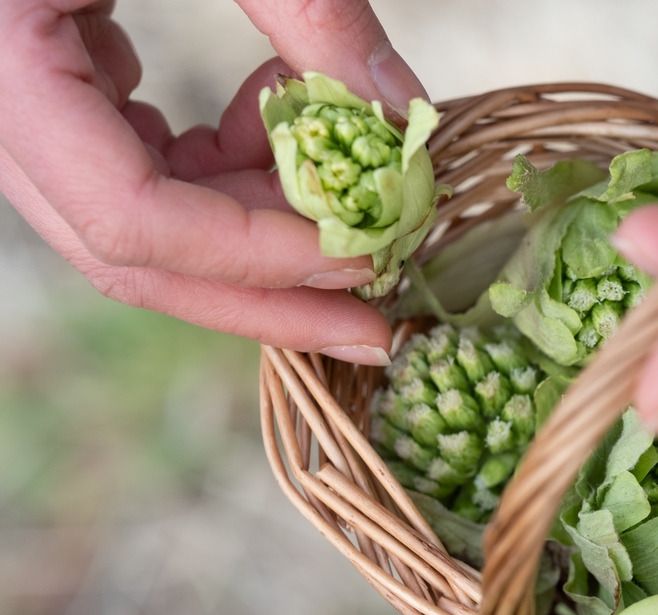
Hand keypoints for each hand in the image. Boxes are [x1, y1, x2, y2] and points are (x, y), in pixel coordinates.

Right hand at [0, 0, 427, 364]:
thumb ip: (307, 4)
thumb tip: (405, 111)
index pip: (126, 213)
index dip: (253, 255)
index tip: (363, 257)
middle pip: (127, 250)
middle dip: (265, 292)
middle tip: (375, 325)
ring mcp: (15, 93)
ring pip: (137, 217)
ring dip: (253, 224)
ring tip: (348, 192)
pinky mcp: (48, 75)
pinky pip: (136, 160)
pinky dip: (223, 164)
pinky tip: (284, 123)